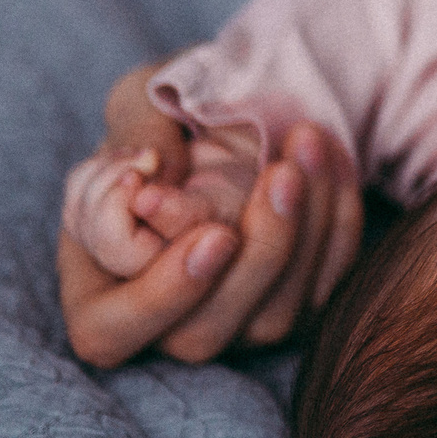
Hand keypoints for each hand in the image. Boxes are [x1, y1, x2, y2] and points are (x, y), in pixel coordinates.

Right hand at [58, 65, 364, 367]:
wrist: (223, 128)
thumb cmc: (166, 121)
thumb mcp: (138, 104)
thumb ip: (137, 133)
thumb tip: (155, 180)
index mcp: (98, 288)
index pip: (110, 331)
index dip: (162, 294)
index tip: (215, 233)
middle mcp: (163, 322)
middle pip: (204, 333)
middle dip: (256, 254)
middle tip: (282, 174)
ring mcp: (232, 325)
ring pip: (274, 318)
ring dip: (307, 229)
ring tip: (307, 143)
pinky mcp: (291, 307)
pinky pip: (323, 286)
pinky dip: (337, 220)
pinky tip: (330, 154)